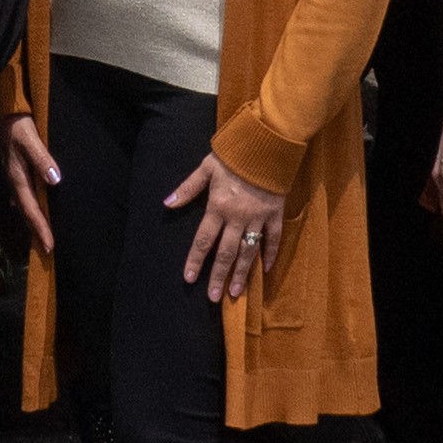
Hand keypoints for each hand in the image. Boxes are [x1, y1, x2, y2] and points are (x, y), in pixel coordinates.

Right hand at [4, 113, 57, 249]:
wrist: (0, 114)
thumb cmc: (17, 126)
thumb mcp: (31, 139)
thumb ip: (42, 159)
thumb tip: (55, 180)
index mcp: (19, 178)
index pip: (31, 209)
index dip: (40, 227)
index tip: (49, 246)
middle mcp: (14, 182)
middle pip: (26, 212)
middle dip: (36, 230)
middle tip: (47, 249)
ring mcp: (12, 177)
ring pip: (23, 205)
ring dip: (32, 220)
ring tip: (40, 235)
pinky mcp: (14, 171)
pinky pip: (22, 195)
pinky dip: (29, 206)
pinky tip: (29, 209)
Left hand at [168, 148, 290, 304]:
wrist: (267, 143)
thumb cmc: (234, 154)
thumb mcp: (206, 167)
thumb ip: (188, 188)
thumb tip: (167, 203)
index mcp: (218, 206)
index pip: (203, 240)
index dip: (196, 261)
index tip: (190, 279)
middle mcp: (237, 217)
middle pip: (226, 253)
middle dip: (218, 276)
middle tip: (213, 298)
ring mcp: (258, 217)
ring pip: (249, 251)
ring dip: (242, 274)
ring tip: (236, 293)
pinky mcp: (275, 213)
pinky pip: (273, 239)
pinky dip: (270, 254)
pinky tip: (265, 270)